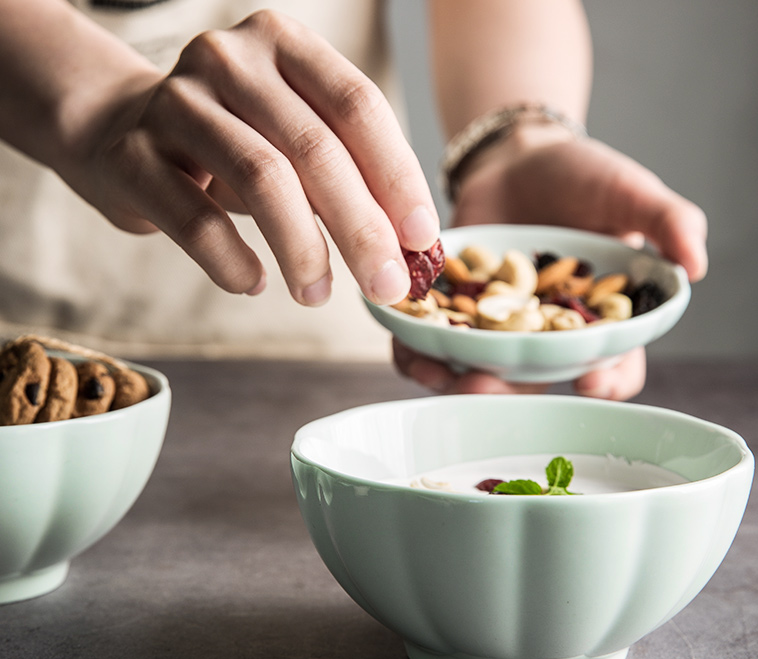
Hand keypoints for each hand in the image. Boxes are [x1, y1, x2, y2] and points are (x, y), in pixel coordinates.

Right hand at [56, 10, 439, 303]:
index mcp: (284, 45)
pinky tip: (254, 283)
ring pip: (262, 179)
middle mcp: (231, 60)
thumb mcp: (290, 143)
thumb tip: (408, 249)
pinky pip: (197, 220)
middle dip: (362, 229)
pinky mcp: (132, 154)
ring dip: (303, 251)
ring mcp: (176, 101)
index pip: (358, 106)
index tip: (422, 239)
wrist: (114, 132)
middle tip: (387, 287)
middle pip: (316, 149)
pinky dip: (233, 262)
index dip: (397, 176)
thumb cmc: (227, 145)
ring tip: (318, 295)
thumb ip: (343, 178)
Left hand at [393, 127, 706, 399]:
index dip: (605, 382)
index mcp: (597, 323)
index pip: (612, 366)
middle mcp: (544, 337)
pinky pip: (430, 344)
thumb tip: (698, 267)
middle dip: (512, 395)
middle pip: (533, 383)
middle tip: (493, 388)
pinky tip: (409, 347)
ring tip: (447, 376)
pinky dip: (417, 351)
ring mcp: (494, 328)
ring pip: (476, 372)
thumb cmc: (583, 177)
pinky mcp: (449, 313)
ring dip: (457, 383)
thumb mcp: (630, 193)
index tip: (590, 383)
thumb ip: (668, 222)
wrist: (517, 157)